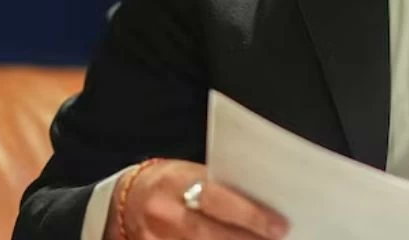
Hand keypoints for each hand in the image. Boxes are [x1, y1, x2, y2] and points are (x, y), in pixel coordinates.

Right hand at [108, 159, 288, 239]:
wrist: (129, 198)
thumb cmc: (172, 183)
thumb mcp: (193, 174)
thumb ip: (221, 189)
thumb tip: (265, 202)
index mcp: (176, 182)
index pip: (218, 200)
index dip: (251, 215)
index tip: (279, 226)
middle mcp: (163, 212)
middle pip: (210, 234)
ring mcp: (155, 239)